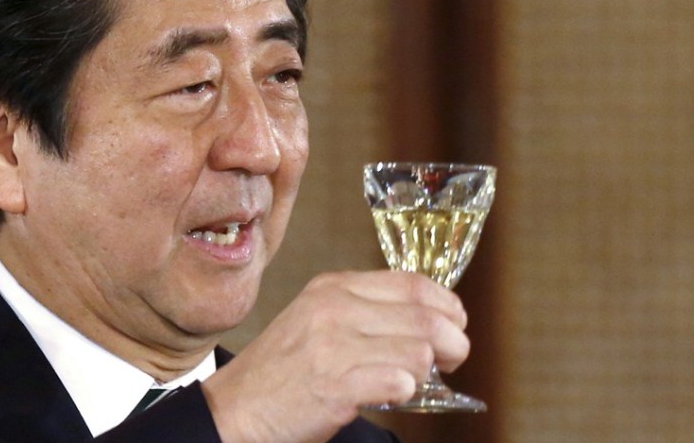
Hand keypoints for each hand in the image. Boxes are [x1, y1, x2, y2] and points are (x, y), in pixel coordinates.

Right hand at [201, 270, 469, 442]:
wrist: (237, 410)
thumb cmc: (282, 370)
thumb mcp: (317, 318)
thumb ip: (366, 311)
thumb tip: (430, 320)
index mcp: (333, 287)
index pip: (412, 283)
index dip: (446, 304)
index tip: (456, 322)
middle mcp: (334, 308)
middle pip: (424, 316)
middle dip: (453, 341)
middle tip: (453, 358)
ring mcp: (333, 345)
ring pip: (418, 350)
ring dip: (426, 372)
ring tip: (410, 381)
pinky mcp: (335, 385)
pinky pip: (398, 382)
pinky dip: (405, 391)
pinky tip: (391, 395)